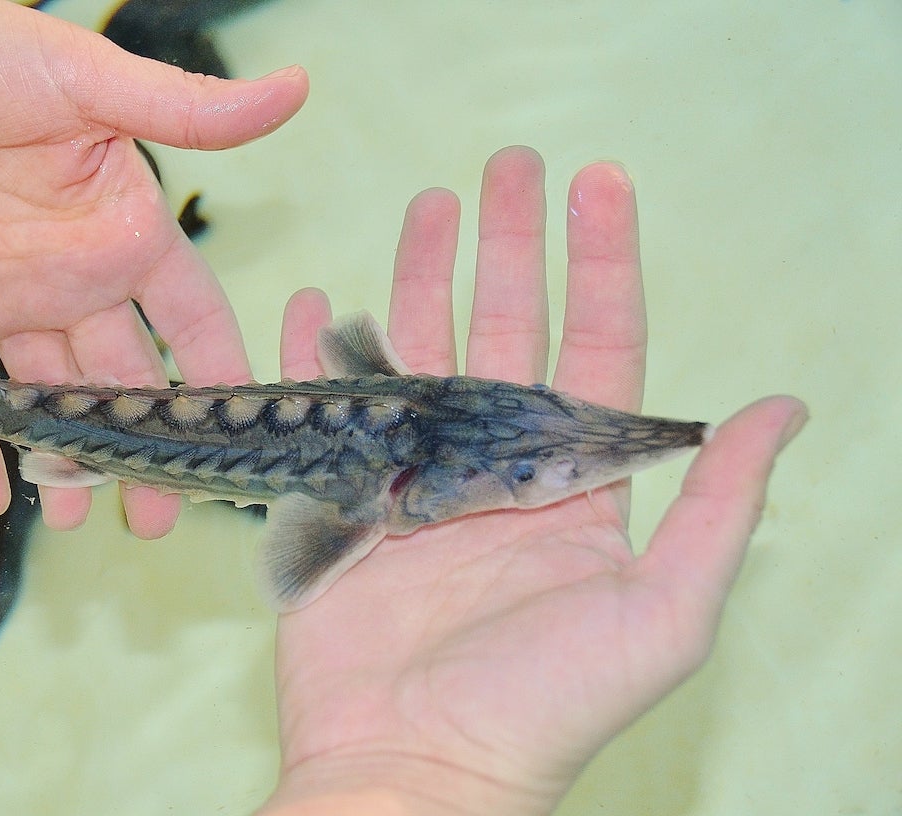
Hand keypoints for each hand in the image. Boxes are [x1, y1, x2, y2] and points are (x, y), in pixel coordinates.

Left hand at [0, 0, 306, 530]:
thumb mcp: (89, 80)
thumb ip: (186, 109)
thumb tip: (295, 87)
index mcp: (123, 235)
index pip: (192, 321)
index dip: (218, 378)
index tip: (241, 441)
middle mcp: (74, 281)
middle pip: (124, 382)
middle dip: (143, 450)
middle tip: (157, 518)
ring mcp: (5, 305)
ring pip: (48, 401)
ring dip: (64, 462)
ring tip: (76, 521)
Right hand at [263, 147, 805, 814]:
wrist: (413, 767)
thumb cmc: (543, 706)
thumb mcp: (664, 613)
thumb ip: (718, 508)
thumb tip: (782, 409)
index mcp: (574, 483)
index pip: (597, 347)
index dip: (603, 264)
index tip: (598, 184)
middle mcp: (497, 467)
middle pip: (506, 330)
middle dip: (509, 246)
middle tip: (505, 166)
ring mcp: (415, 479)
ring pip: (420, 352)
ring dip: (420, 277)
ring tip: (424, 204)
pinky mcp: (343, 501)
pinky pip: (327, 409)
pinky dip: (317, 355)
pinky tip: (315, 304)